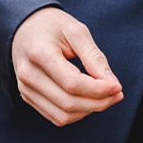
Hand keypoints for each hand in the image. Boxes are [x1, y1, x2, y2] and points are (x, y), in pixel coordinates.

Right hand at [11, 7, 122, 126]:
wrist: (24, 27)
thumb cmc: (52, 26)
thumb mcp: (76, 32)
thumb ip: (94, 58)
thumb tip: (112, 85)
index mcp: (39, 53)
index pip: (72, 84)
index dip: (98, 90)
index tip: (117, 86)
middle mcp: (28, 75)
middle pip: (68, 103)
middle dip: (99, 102)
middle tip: (116, 92)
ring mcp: (25, 89)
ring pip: (63, 116)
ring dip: (89, 111)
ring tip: (105, 97)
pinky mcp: (28, 97)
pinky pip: (56, 117)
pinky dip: (77, 113)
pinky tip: (89, 100)